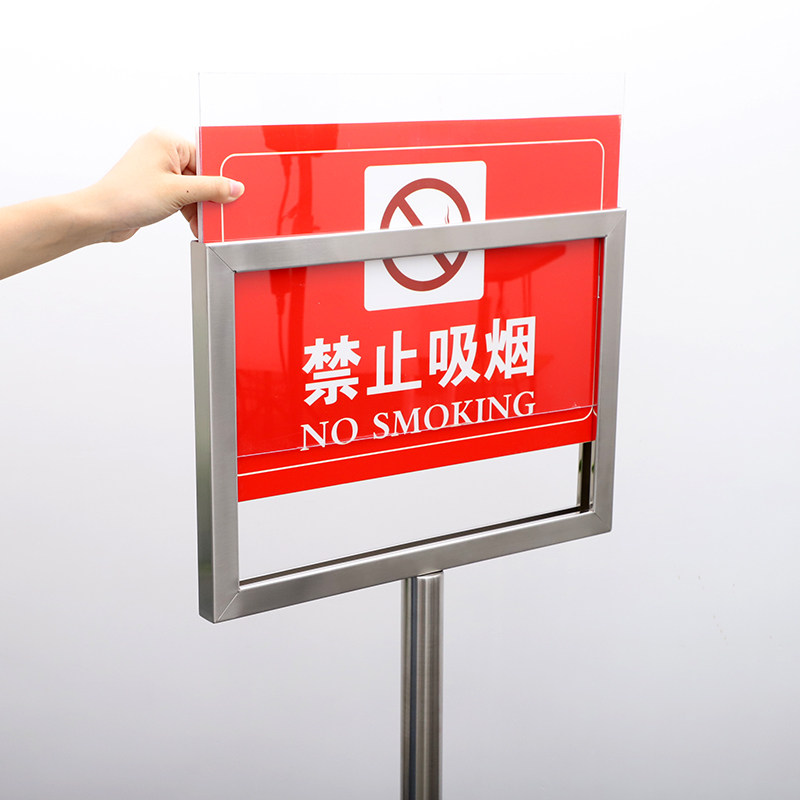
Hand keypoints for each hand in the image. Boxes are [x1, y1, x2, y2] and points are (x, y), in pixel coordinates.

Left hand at [84, 129, 243, 240]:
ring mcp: (157, 168)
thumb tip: (234, 187)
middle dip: (208, 196)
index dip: (218, 179)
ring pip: (192, 187)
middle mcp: (161, 150)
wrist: (100, 216)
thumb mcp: (179, 193)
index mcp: (167, 140)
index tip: (229, 196)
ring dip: (198, 207)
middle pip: (200, 174)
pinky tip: (193, 223)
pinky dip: (188, 209)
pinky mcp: (155, 185)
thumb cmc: (127, 197)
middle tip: (213, 212)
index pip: (206, 158)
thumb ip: (211, 189)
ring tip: (200, 222)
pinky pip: (181, 195)